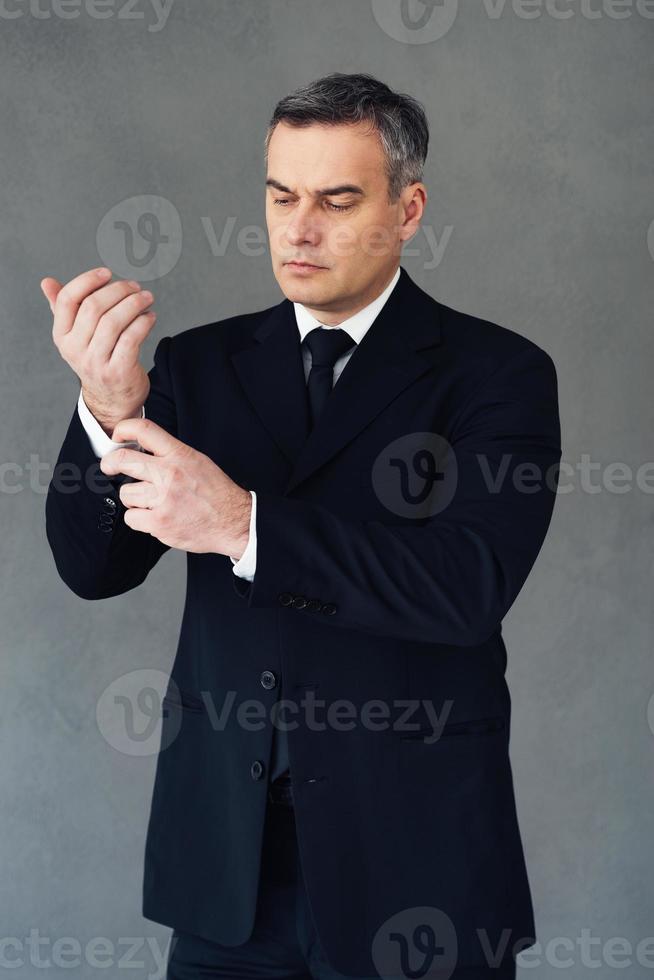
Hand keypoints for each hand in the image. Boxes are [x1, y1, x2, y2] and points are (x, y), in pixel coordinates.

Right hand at [42, 267, 156, 436]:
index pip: (68, 300)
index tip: (107, 273)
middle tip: (135, 287)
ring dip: (134, 304)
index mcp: (62, 336)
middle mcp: (75, 350)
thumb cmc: (97, 359)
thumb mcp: (77, 337)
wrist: (112, 399)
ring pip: (114, 322)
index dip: (88, 281)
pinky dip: (143, 323)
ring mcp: (95, 363)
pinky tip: (150, 317)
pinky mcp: (118, 371)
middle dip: (118, 291)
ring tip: (146, 298)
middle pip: (94, 308)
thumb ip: (63, 309)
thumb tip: (47, 282)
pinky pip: (131, 339)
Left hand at [99, 417, 251, 557]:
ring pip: (126, 493)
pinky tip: (154, 517)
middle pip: (123, 460)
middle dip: (110, 464)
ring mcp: (163, 499)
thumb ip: (171, 454)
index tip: (117, 436)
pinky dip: (139, 519)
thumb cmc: (217, 493)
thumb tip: (143, 449)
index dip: (123, 429)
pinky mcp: (159, 523)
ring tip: (150, 501)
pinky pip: (131, 518)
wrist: (233, 521)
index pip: (144, 430)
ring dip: (133, 499)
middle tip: (109, 467)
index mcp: (180, 455)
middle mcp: (170, 474)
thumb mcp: (198, 461)